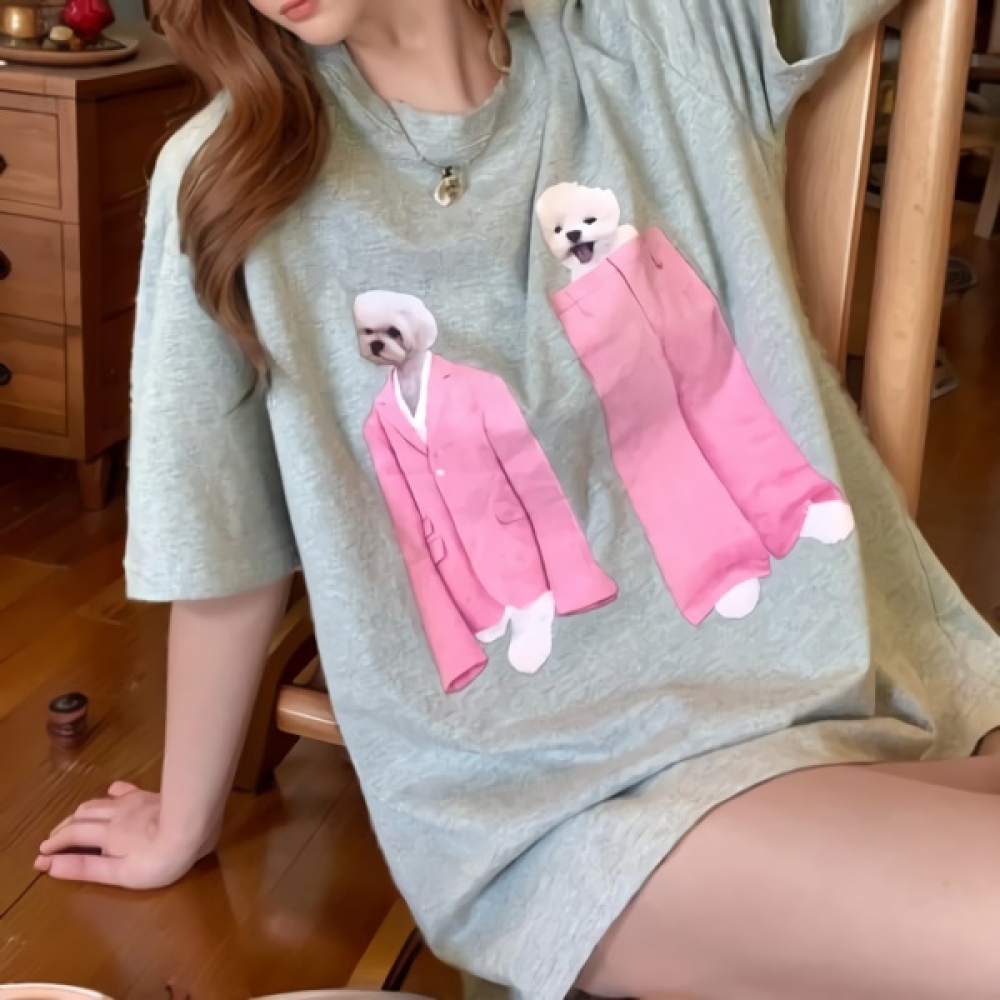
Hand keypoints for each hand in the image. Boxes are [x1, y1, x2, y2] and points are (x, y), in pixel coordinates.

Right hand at [35, 782, 218, 889]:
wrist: (195, 824)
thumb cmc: (159, 858)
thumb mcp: (120, 873)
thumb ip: (86, 867)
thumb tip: (50, 865)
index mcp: (106, 834)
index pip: (72, 835)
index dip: (54, 843)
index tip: (42, 852)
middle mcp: (116, 813)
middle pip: (82, 814)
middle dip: (64, 826)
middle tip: (54, 836)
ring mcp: (135, 801)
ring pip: (100, 801)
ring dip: (83, 810)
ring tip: (76, 818)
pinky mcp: (152, 795)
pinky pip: (126, 790)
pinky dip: (112, 793)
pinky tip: (113, 792)